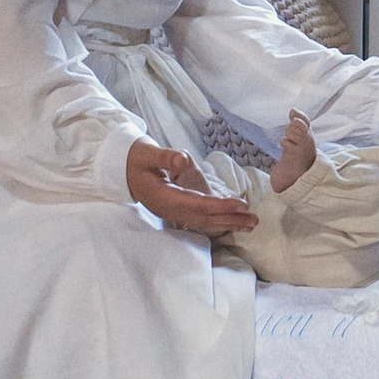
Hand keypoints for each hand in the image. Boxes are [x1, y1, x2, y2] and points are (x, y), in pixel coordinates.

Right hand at [126, 139, 255, 236]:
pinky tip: (237, 222)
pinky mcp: (180, 210)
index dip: (219, 206)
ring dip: (228, 223)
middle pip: (204, 217)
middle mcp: (171, 210)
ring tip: (251, 224)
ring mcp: (175, 213)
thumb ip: (165, 157)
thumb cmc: (138, 160)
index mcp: (163, 197)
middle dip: (229, 218)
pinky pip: (202, 218)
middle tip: (253, 219)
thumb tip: (182, 160)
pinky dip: (220, 220)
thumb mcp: (148, 154)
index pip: (195, 204)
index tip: (239, 205)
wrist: (126, 170)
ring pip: (205, 221)